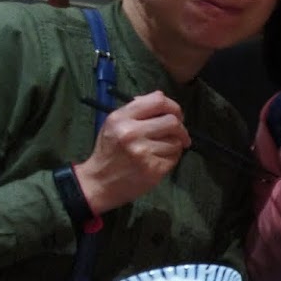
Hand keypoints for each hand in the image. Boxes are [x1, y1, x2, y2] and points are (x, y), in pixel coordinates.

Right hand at [73, 92, 190, 213]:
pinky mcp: (153, 169)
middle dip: (181, 128)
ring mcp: (143, 152)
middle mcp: (131, 133)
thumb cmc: (109, 151)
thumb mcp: (114, 124)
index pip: (158, 101)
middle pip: (172, 121)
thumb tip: (162, 98)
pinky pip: (174, 157)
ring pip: (176, 141)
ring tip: (162, 149)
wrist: (100, 182)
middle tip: (180, 134)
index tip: (177, 115)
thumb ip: (136, 109)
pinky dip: (172, 158)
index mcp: (121, 118)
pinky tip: (159, 160)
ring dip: (175, 144)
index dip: (173, 106)